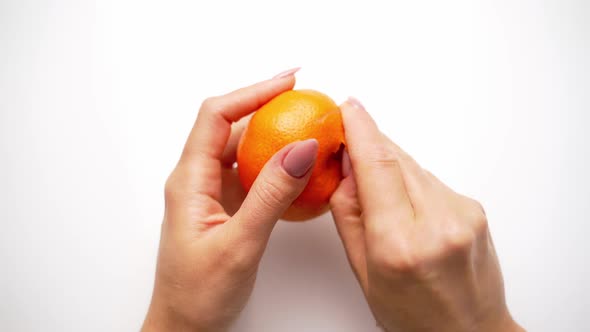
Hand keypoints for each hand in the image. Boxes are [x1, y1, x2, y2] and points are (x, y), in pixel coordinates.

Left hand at [142, 69, 318, 331]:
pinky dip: (276, 166)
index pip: (216, 117)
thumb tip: (301, 149)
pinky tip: (299, 170)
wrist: (185, 326)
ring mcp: (211, 192)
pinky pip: (251, 174)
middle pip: (231, 126)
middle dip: (268, 108)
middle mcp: (196, 179)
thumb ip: (271, 195)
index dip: (251, 92)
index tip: (287, 82)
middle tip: (307, 103)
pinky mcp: (224, 205)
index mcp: (189, 181)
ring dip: (275, 138)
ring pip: (243, 149)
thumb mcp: (239, 243)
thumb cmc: (197, 293)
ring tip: (309, 131)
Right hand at [330, 98, 523, 331]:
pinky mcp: (474, 208)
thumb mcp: (363, 271)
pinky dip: (412, 183)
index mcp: (399, 244)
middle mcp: (437, 223)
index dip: (360, 131)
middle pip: (396, 161)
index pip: (377, 168)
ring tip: (380, 198)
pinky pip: (431, 180)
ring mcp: (462, 213)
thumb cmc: (412, 314)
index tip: (347, 108)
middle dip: (370, 147)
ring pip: (414, 168)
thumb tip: (345, 167)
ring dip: (390, 169)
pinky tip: (407, 209)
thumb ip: (349, 214)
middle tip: (347, 143)